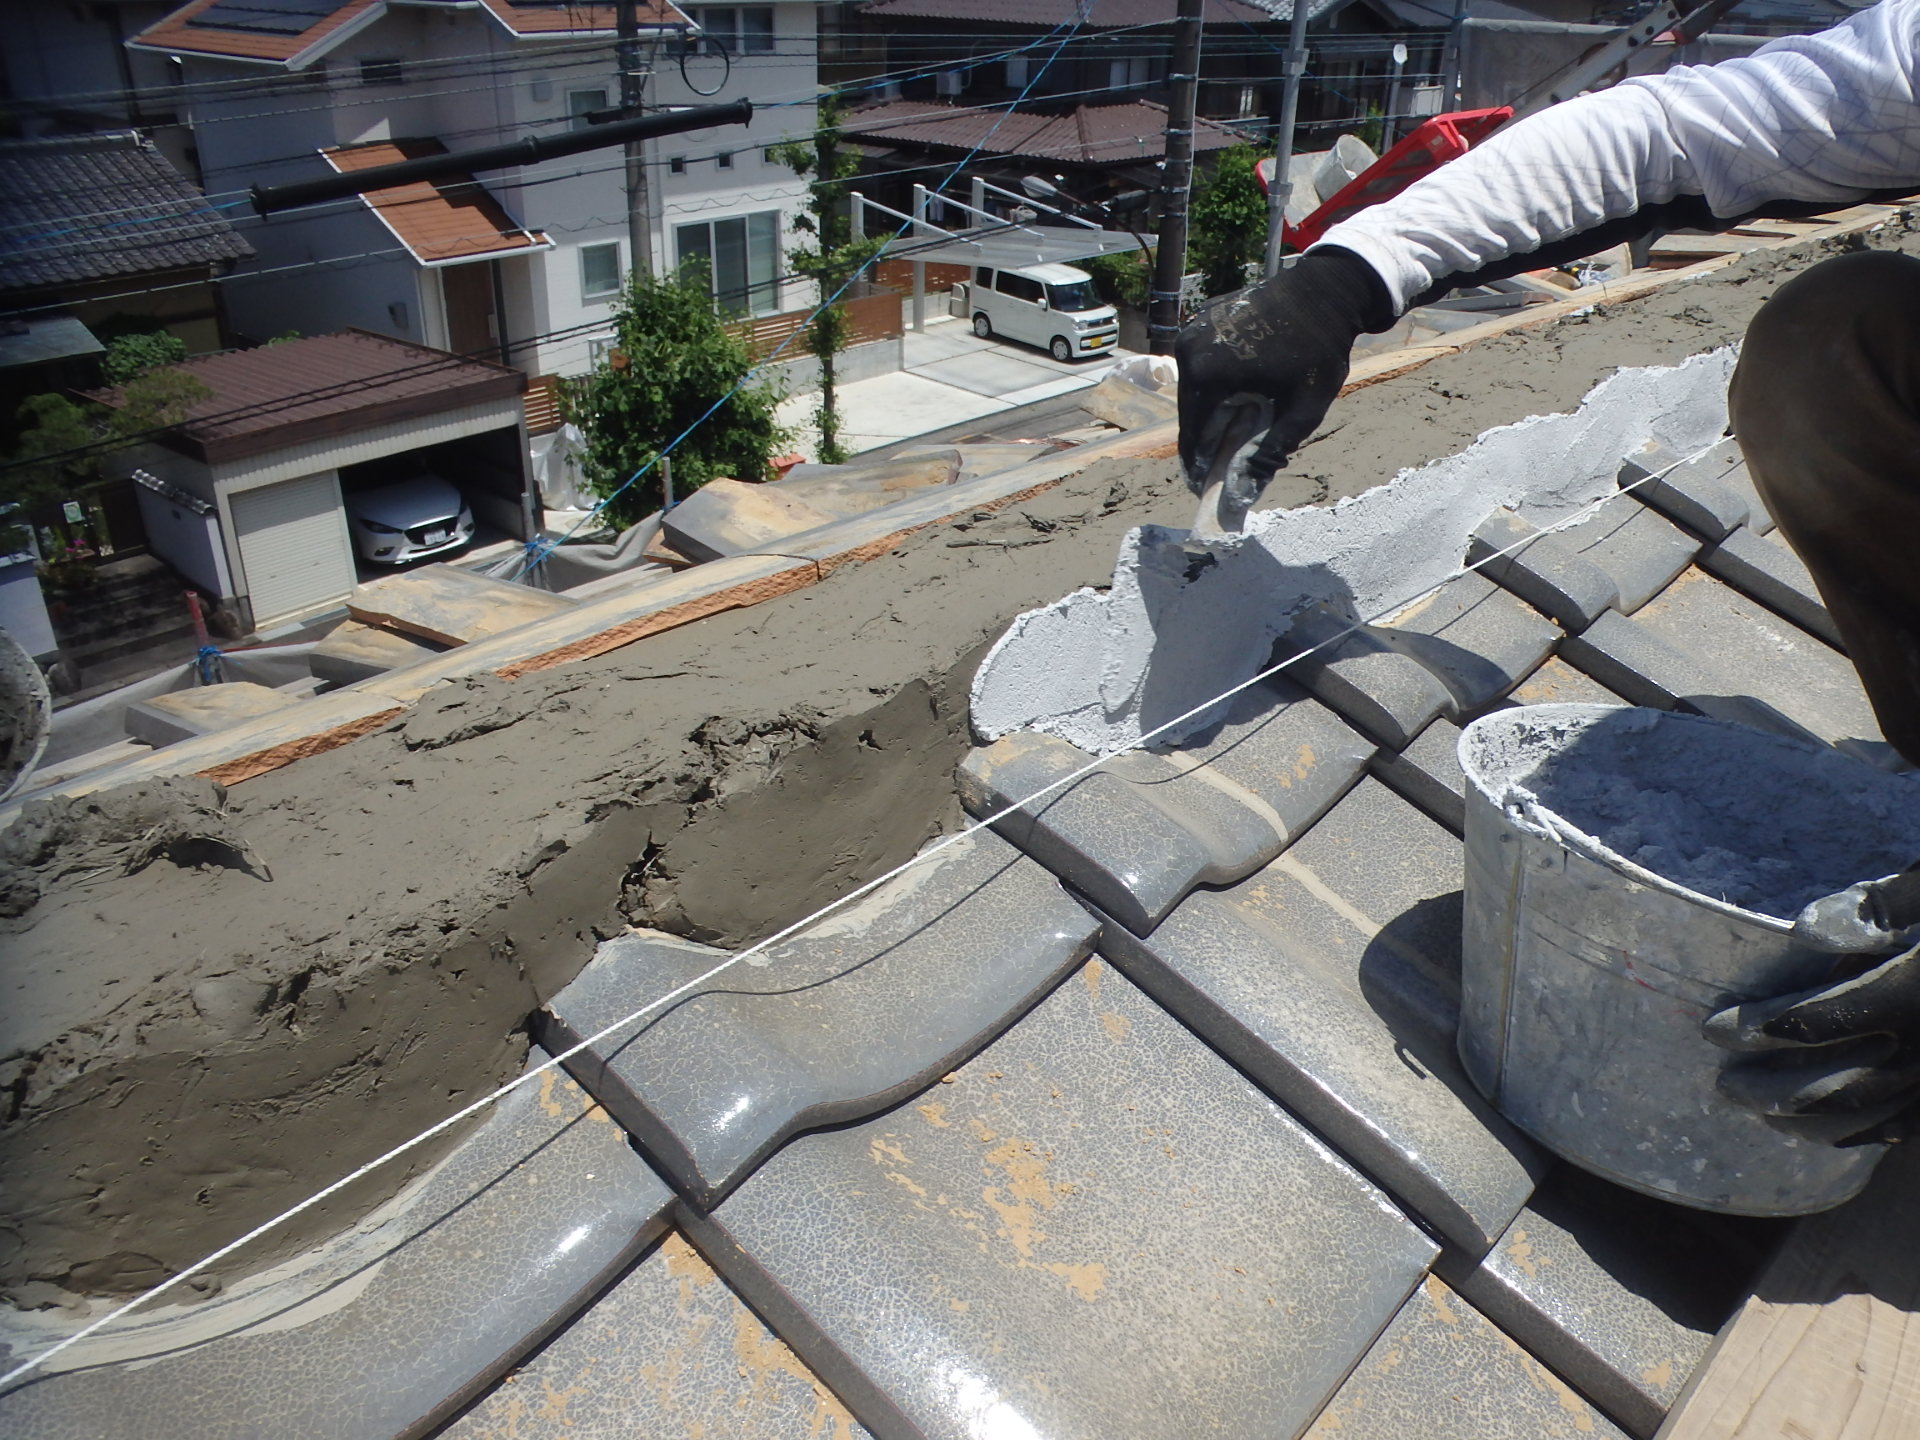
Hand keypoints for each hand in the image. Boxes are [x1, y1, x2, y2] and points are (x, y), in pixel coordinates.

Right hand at [1174, 248, 1394, 496]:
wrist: (1327, 289)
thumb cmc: (1318, 350)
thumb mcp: (1302, 411)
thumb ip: (1268, 454)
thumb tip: (1240, 496)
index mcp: (1207, 374)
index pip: (1193, 436)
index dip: (1198, 467)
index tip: (1205, 491)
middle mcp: (1188, 351)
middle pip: (1190, 413)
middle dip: (1205, 441)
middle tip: (1218, 468)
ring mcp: (1192, 331)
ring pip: (1193, 390)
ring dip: (1210, 413)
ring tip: (1229, 434)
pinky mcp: (1201, 320)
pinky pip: (1200, 365)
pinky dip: (1214, 385)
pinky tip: (1235, 398)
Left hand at [1704, 867, 1919, 1145]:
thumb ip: (1883, 906)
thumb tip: (1806, 931)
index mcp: (1916, 991)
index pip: (1819, 1020)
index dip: (1759, 1029)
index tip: (1713, 1029)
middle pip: (1835, 1083)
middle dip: (1771, 1088)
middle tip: (1724, 1085)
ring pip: (1873, 1115)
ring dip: (1809, 1120)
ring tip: (1761, 1116)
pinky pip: (1911, 1126)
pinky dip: (1865, 1134)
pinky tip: (1831, 1133)